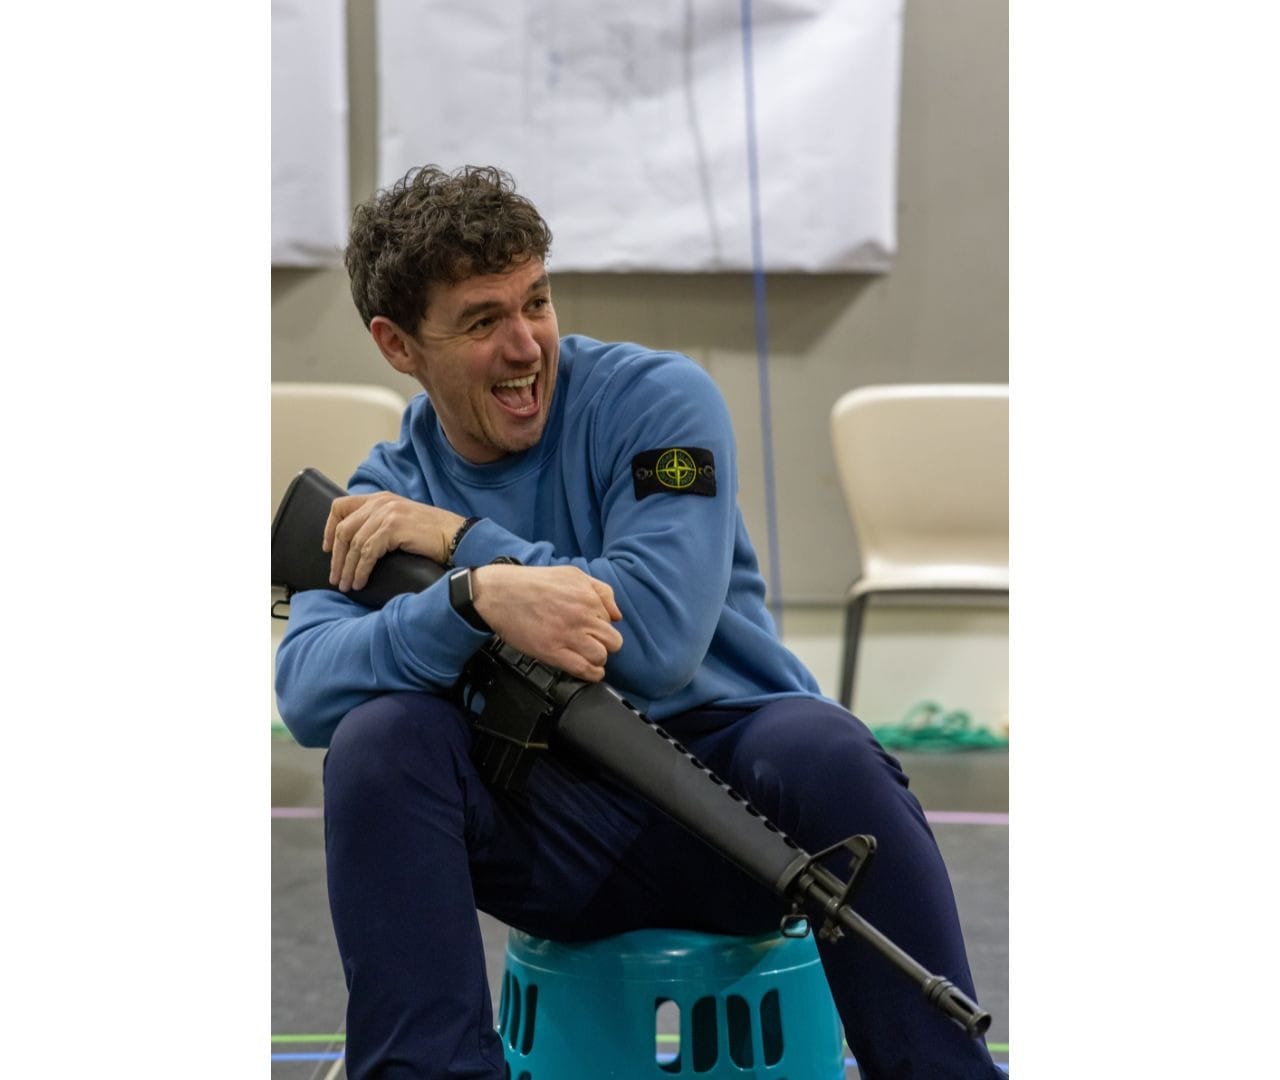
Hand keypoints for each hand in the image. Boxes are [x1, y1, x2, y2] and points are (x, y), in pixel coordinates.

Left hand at [323, 492, 465, 591]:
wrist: (457, 536)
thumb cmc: (433, 534)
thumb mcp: (402, 521)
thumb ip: (380, 524)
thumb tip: (356, 546)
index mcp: (380, 498)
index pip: (340, 506)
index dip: (328, 528)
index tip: (328, 549)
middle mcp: (380, 502)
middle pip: (344, 529)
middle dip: (336, 557)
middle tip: (336, 577)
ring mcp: (387, 513)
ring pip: (354, 544)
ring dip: (347, 569)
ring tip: (347, 585)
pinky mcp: (392, 527)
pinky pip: (367, 553)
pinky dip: (360, 570)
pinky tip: (360, 581)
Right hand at [472, 563, 623, 681]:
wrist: (498, 593)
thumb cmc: (531, 583)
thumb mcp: (571, 574)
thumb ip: (600, 590)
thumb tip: (616, 614)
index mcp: (587, 596)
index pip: (611, 620)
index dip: (600, 625)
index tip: (591, 628)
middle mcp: (582, 616)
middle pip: (613, 641)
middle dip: (605, 644)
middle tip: (592, 643)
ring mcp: (567, 635)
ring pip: (601, 657)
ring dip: (597, 659)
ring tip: (588, 656)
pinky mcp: (552, 652)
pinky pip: (583, 669)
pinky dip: (591, 674)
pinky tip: (589, 671)